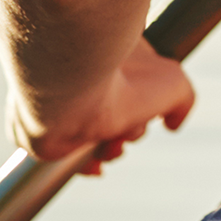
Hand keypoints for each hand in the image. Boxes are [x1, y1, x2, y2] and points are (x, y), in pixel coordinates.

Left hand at [7, 36, 194, 175]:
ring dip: (109, 147)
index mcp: (109, 55)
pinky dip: (82, 162)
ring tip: (112, 142)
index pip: (128, 86)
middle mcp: (82, 74)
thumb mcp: (173, 83)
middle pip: (113, 113)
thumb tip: (173, 123)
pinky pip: (62, 152)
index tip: (149, 115)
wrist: (69, 84)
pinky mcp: (37, 127)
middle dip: (128, 130)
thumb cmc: (120, 76)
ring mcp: (59, 101)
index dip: (142, 107)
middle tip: (131, 130)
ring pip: (91, 133)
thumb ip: (182, 101)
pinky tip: (95, 165)